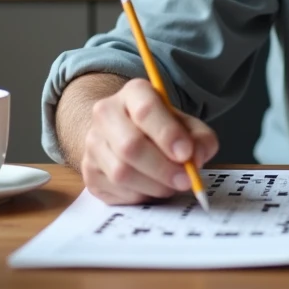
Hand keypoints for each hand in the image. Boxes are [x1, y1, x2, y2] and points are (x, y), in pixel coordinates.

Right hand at [80, 78, 218, 204]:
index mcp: (134, 93)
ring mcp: (93, 142)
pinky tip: (150, 188)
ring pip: (121, 172)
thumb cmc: (162, 129)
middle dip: (162, 168)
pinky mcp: (88, 171)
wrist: (126, 134)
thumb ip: (200, 139)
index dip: (168, 134)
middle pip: (130, 146)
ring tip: (170, 186)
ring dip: (153, 186)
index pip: (146, 111)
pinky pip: (115, 191)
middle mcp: (106, 113)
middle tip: (185, 180)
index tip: (186, 154)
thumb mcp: (187, 126)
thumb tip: (196, 158)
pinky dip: (139, 196)